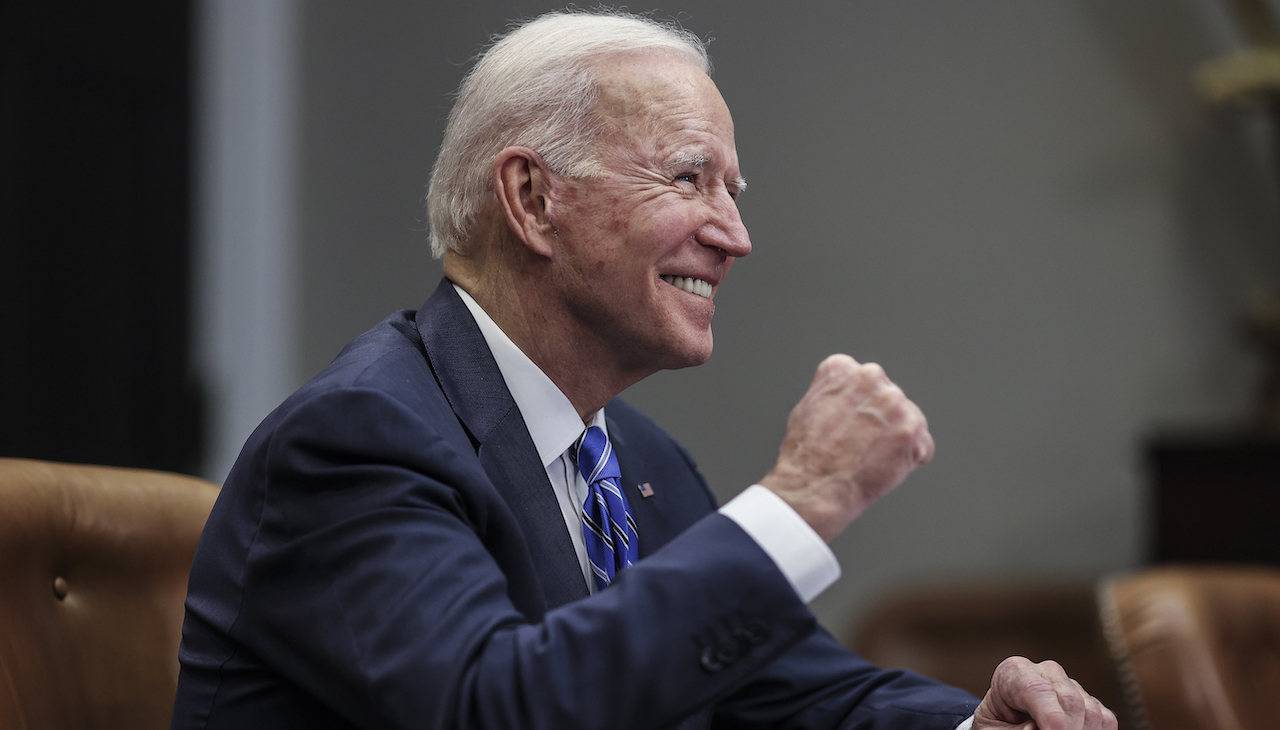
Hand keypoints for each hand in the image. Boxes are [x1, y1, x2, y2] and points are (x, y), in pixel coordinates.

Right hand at [759, 354, 932, 541]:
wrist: (815, 486)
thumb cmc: (806, 455)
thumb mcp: (806, 406)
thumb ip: (833, 392)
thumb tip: (848, 398)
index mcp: (842, 368)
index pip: (863, 381)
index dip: (857, 406)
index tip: (850, 422)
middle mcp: (871, 377)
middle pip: (888, 397)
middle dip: (880, 419)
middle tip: (861, 443)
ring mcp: (895, 403)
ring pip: (909, 419)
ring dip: (897, 438)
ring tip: (871, 456)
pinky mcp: (912, 430)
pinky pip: (922, 444)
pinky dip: (910, 458)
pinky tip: (885, 465)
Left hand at [974, 657, 1116, 729]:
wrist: (1004, 723)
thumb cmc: (996, 725)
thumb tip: (1039, 729)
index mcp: (1013, 672)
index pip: (1036, 689)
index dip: (1050, 716)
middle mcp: (1045, 673)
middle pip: (1070, 700)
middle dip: (1068, 729)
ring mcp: (1070, 685)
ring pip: (1091, 710)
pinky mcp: (1088, 702)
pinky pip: (1105, 719)